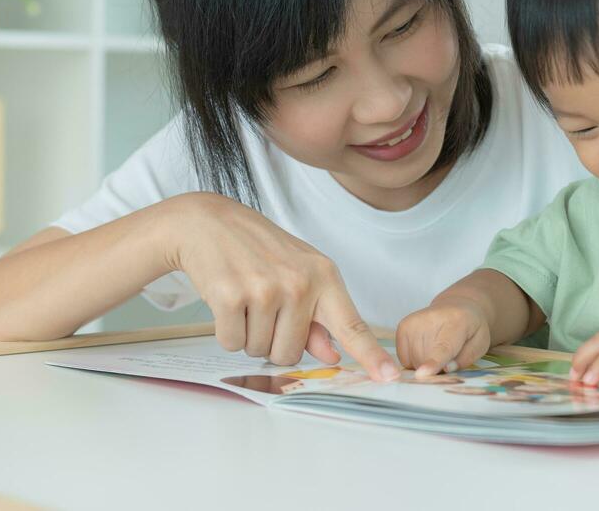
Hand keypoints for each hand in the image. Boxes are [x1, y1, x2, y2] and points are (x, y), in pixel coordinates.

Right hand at [166, 193, 398, 380]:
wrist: (208, 222)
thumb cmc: (256, 248)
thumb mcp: (297, 273)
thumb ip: (316, 317)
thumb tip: (332, 353)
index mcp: (323, 276)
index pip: (351, 325)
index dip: (371, 355)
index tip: (390, 377)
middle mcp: (299, 282)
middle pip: (291, 354)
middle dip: (272, 339)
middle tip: (262, 304)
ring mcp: (265, 289)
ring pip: (260, 350)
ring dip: (248, 333)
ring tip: (244, 296)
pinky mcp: (231, 295)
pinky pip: (232, 343)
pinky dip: (226, 330)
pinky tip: (227, 299)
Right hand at [395, 297, 492, 376]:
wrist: (457, 306)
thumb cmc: (470, 329)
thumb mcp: (480, 343)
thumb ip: (466, 358)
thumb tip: (446, 369)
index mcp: (457, 322)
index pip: (443, 347)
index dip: (433, 362)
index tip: (422, 374)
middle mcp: (430, 318)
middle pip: (426, 360)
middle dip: (436, 369)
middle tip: (448, 358)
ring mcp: (413, 321)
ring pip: (413, 362)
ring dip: (425, 365)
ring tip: (438, 350)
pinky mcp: (402, 326)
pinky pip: (404, 359)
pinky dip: (415, 360)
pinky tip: (426, 348)